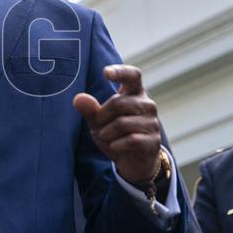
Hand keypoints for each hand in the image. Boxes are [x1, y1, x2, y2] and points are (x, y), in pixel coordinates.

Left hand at [73, 65, 160, 182]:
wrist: (132, 161)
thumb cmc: (114, 133)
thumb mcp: (98, 121)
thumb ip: (90, 109)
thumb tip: (78, 98)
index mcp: (134, 93)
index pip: (132, 75)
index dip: (120, 72)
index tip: (105, 72)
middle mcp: (147, 104)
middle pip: (118, 103)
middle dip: (102, 117)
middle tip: (99, 128)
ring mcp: (153, 122)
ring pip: (122, 123)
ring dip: (107, 133)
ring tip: (107, 138)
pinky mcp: (153, 141)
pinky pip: (131, 140)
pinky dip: (116, 145)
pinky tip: (115, 147)